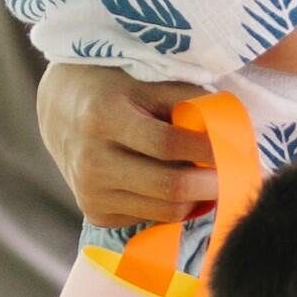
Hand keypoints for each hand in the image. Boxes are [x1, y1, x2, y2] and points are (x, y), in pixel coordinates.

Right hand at [39, 60, 221, 230]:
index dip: (208, 149)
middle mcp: (92, 161)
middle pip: (169, 187)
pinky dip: (174, 206)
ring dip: (198, 198)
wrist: (58, 109)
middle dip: (212, 184)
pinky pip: (152, 217)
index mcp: (102, 117)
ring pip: (166, 210)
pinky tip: (180, 186)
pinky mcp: (95, 212)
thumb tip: (229, 126)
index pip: (168, 144)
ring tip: (214, 178)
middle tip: (239, 174)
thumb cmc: (111, 86)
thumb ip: (184, 100)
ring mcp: (91, 192)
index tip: (236, 147)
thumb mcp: (142, 78)